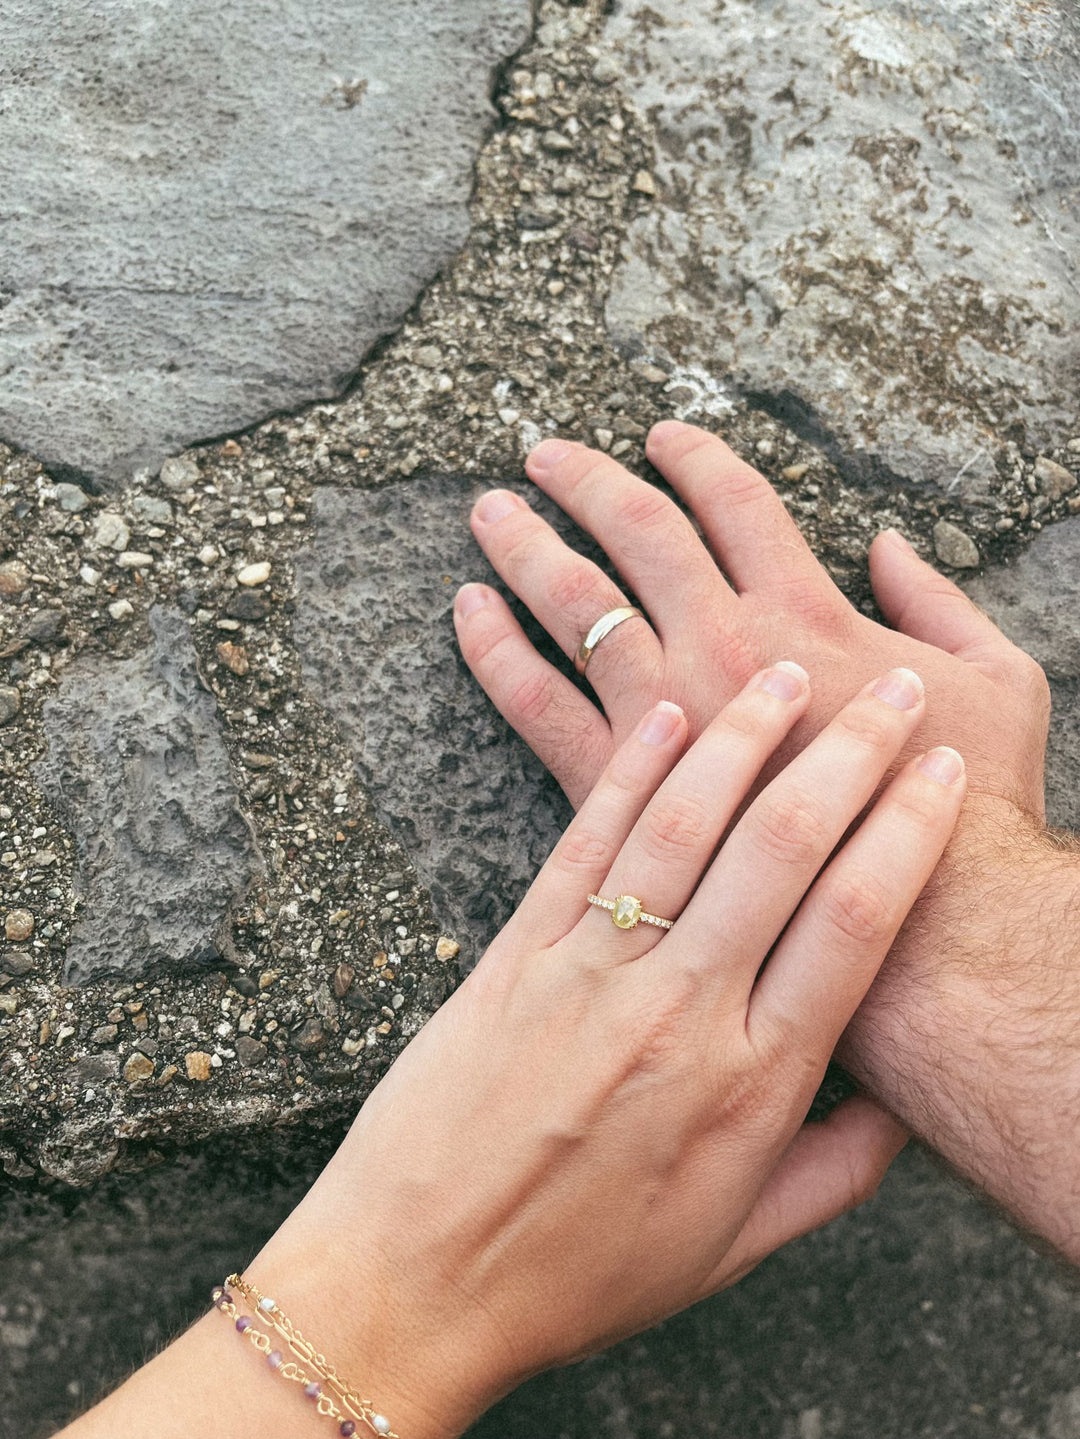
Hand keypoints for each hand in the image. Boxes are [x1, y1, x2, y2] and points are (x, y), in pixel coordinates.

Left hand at [249, 666, 962, 1438]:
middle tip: (888, 692)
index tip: (941, 772)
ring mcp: (590, 973)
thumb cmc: (580, 1272)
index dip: (907, 834)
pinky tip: (665, 714)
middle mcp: (679, 1012)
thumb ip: (832, 1173)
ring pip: (683, 825)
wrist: (417, 1279)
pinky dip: (628, 771)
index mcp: (751, 1087)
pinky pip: (584, 843)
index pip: (854, 925)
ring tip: (785, 673)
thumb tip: (903, 1106)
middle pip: (782, 851)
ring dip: (742, 737)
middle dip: (847, 756)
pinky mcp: (515, 953)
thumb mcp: (731, 1248)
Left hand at [452, 421, 1047, 817]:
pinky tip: (470, 611)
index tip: (665, 438)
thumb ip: (945, 604)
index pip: (739, 506)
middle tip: (545, 454)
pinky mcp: (612, 786)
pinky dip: (495, 651)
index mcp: (805, 618)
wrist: (914, 946)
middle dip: (588, 483)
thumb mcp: (1003, 688)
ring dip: (528, 545)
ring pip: (575, 604)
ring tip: (492, 511)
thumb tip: (888, 547)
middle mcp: (721, 649)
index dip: (700, 461)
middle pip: (640, 536)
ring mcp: (659, 716)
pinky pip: (533, 703)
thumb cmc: (967, 821)